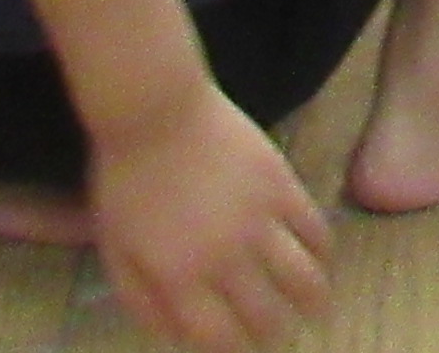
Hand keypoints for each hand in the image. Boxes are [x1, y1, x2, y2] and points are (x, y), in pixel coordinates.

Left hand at [81, 80, 328, 345]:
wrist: (154, 110)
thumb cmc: (126, 180)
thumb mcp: (117, 249)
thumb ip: (143, 300)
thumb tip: (176, 337)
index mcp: (180, 279)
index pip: (220, 338)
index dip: (235, 350)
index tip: (242, 347)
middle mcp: (225, 258)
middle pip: (266, 315)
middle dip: (275, 333)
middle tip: (280, 333)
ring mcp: (258, 221)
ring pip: (302, 278)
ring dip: (313, 301)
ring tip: (316, 307)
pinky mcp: (281, 185)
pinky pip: (314, 229)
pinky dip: (322, 251)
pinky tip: (320, 258)